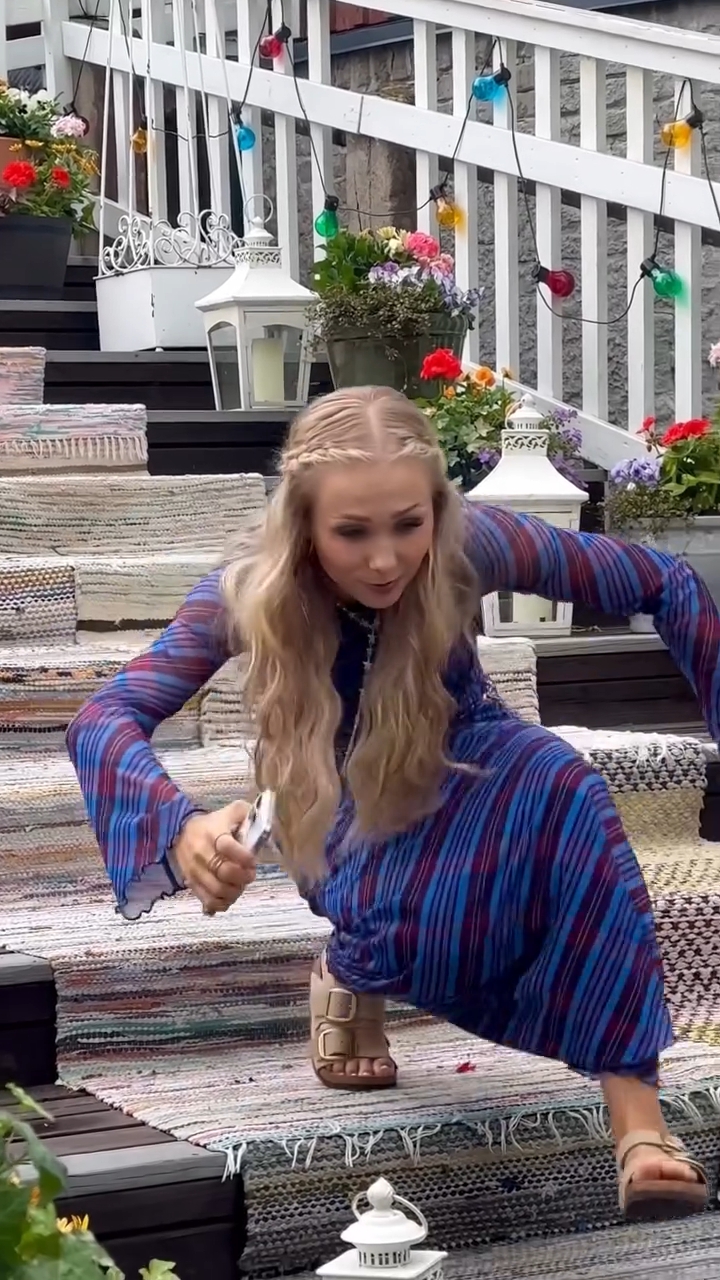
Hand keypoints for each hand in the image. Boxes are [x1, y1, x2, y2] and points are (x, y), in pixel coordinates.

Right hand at [172, 800, 255, 914]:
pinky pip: (208, 900)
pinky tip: (230, 896)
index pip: (227, 846)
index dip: (244, 857)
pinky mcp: (191, 883)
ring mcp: (195, 870)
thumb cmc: (213, 823)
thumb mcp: (231, 812)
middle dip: (243, 877)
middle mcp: (201, 852)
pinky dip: (222, 902)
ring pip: (217, 889)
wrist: (180, 831)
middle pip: (224, 872)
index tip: (253, 861)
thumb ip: (248, 814)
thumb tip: (265, 822)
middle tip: (250, 874)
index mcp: (212, 832)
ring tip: (241, 885)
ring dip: (235, 891)